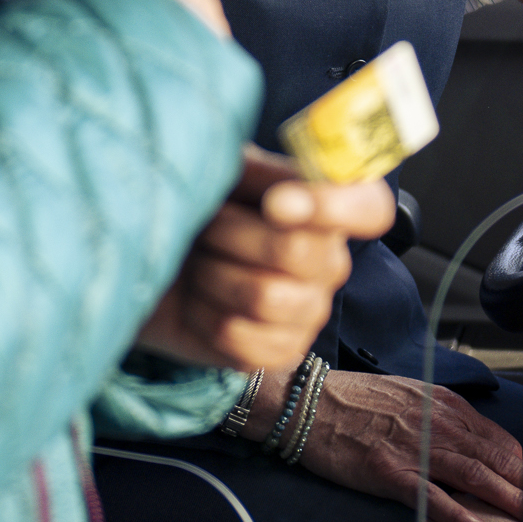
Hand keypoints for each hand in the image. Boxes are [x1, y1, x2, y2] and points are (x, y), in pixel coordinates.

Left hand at [133, 147, 395, 371]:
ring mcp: (308, 309)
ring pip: (266, 296)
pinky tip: (197, 301)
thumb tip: (287, 196)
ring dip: (212, 274)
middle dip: (231, 233)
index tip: (277, 203)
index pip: (369, 207)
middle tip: (206, 224)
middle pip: (298, 252)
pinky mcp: (279, 350)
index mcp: (325, 204)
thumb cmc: (196, 207)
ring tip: (199, 261)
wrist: (153, 259)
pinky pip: (244, 339)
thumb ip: (263, 173)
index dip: (335, 206)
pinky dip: (204, 316)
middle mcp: (329, 259)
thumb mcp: (224, 171)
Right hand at [292, 373, 522, 521]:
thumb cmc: (352, 400)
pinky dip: (461, 518)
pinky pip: (433, 499)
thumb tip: (469, 440)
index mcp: (443, 404)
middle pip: (496, 460)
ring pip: (475, 478)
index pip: (498, 440)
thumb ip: (440, 414)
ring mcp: (415, 450)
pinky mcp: (391, 473)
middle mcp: (436, 424)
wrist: (308, 403)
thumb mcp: (407, 394)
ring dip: (509, 503)